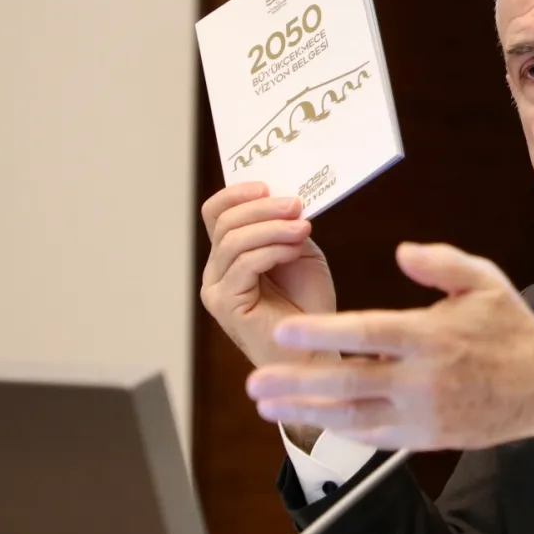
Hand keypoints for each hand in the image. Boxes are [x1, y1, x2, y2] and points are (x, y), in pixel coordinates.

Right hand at [199, 182, 337, 367]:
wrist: (317, 348)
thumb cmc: (308, 303)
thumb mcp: (300, 253)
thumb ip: (285, 227)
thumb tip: (285, 198)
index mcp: (229, 255)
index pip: (216, 213)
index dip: (236, 194)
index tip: (268, 185)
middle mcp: (216, 271)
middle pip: (224, 223)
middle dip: (262, 208)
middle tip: (296, 204)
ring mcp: (217, 289)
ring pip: (233, 241)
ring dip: (271, 228)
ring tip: (302, 227)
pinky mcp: (226, 305)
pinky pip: (244, 265)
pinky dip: (272, 250)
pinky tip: (295, 249)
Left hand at [244, 242, 533, 450]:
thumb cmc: (510, 326)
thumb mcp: (484, 280)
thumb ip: (441, 262)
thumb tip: (402, 250)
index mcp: (433, 336)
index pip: (369, 333)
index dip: (324, 332)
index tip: (285, 329)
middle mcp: (425, 379)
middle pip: (350, 382)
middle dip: (298, 382)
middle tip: (254, 380)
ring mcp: (424, 413)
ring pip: (355, 415)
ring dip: (307, 411)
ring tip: (266, 404)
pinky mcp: (427, 437)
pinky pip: (375, 436)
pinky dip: (341, 429)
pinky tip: (313, 420)